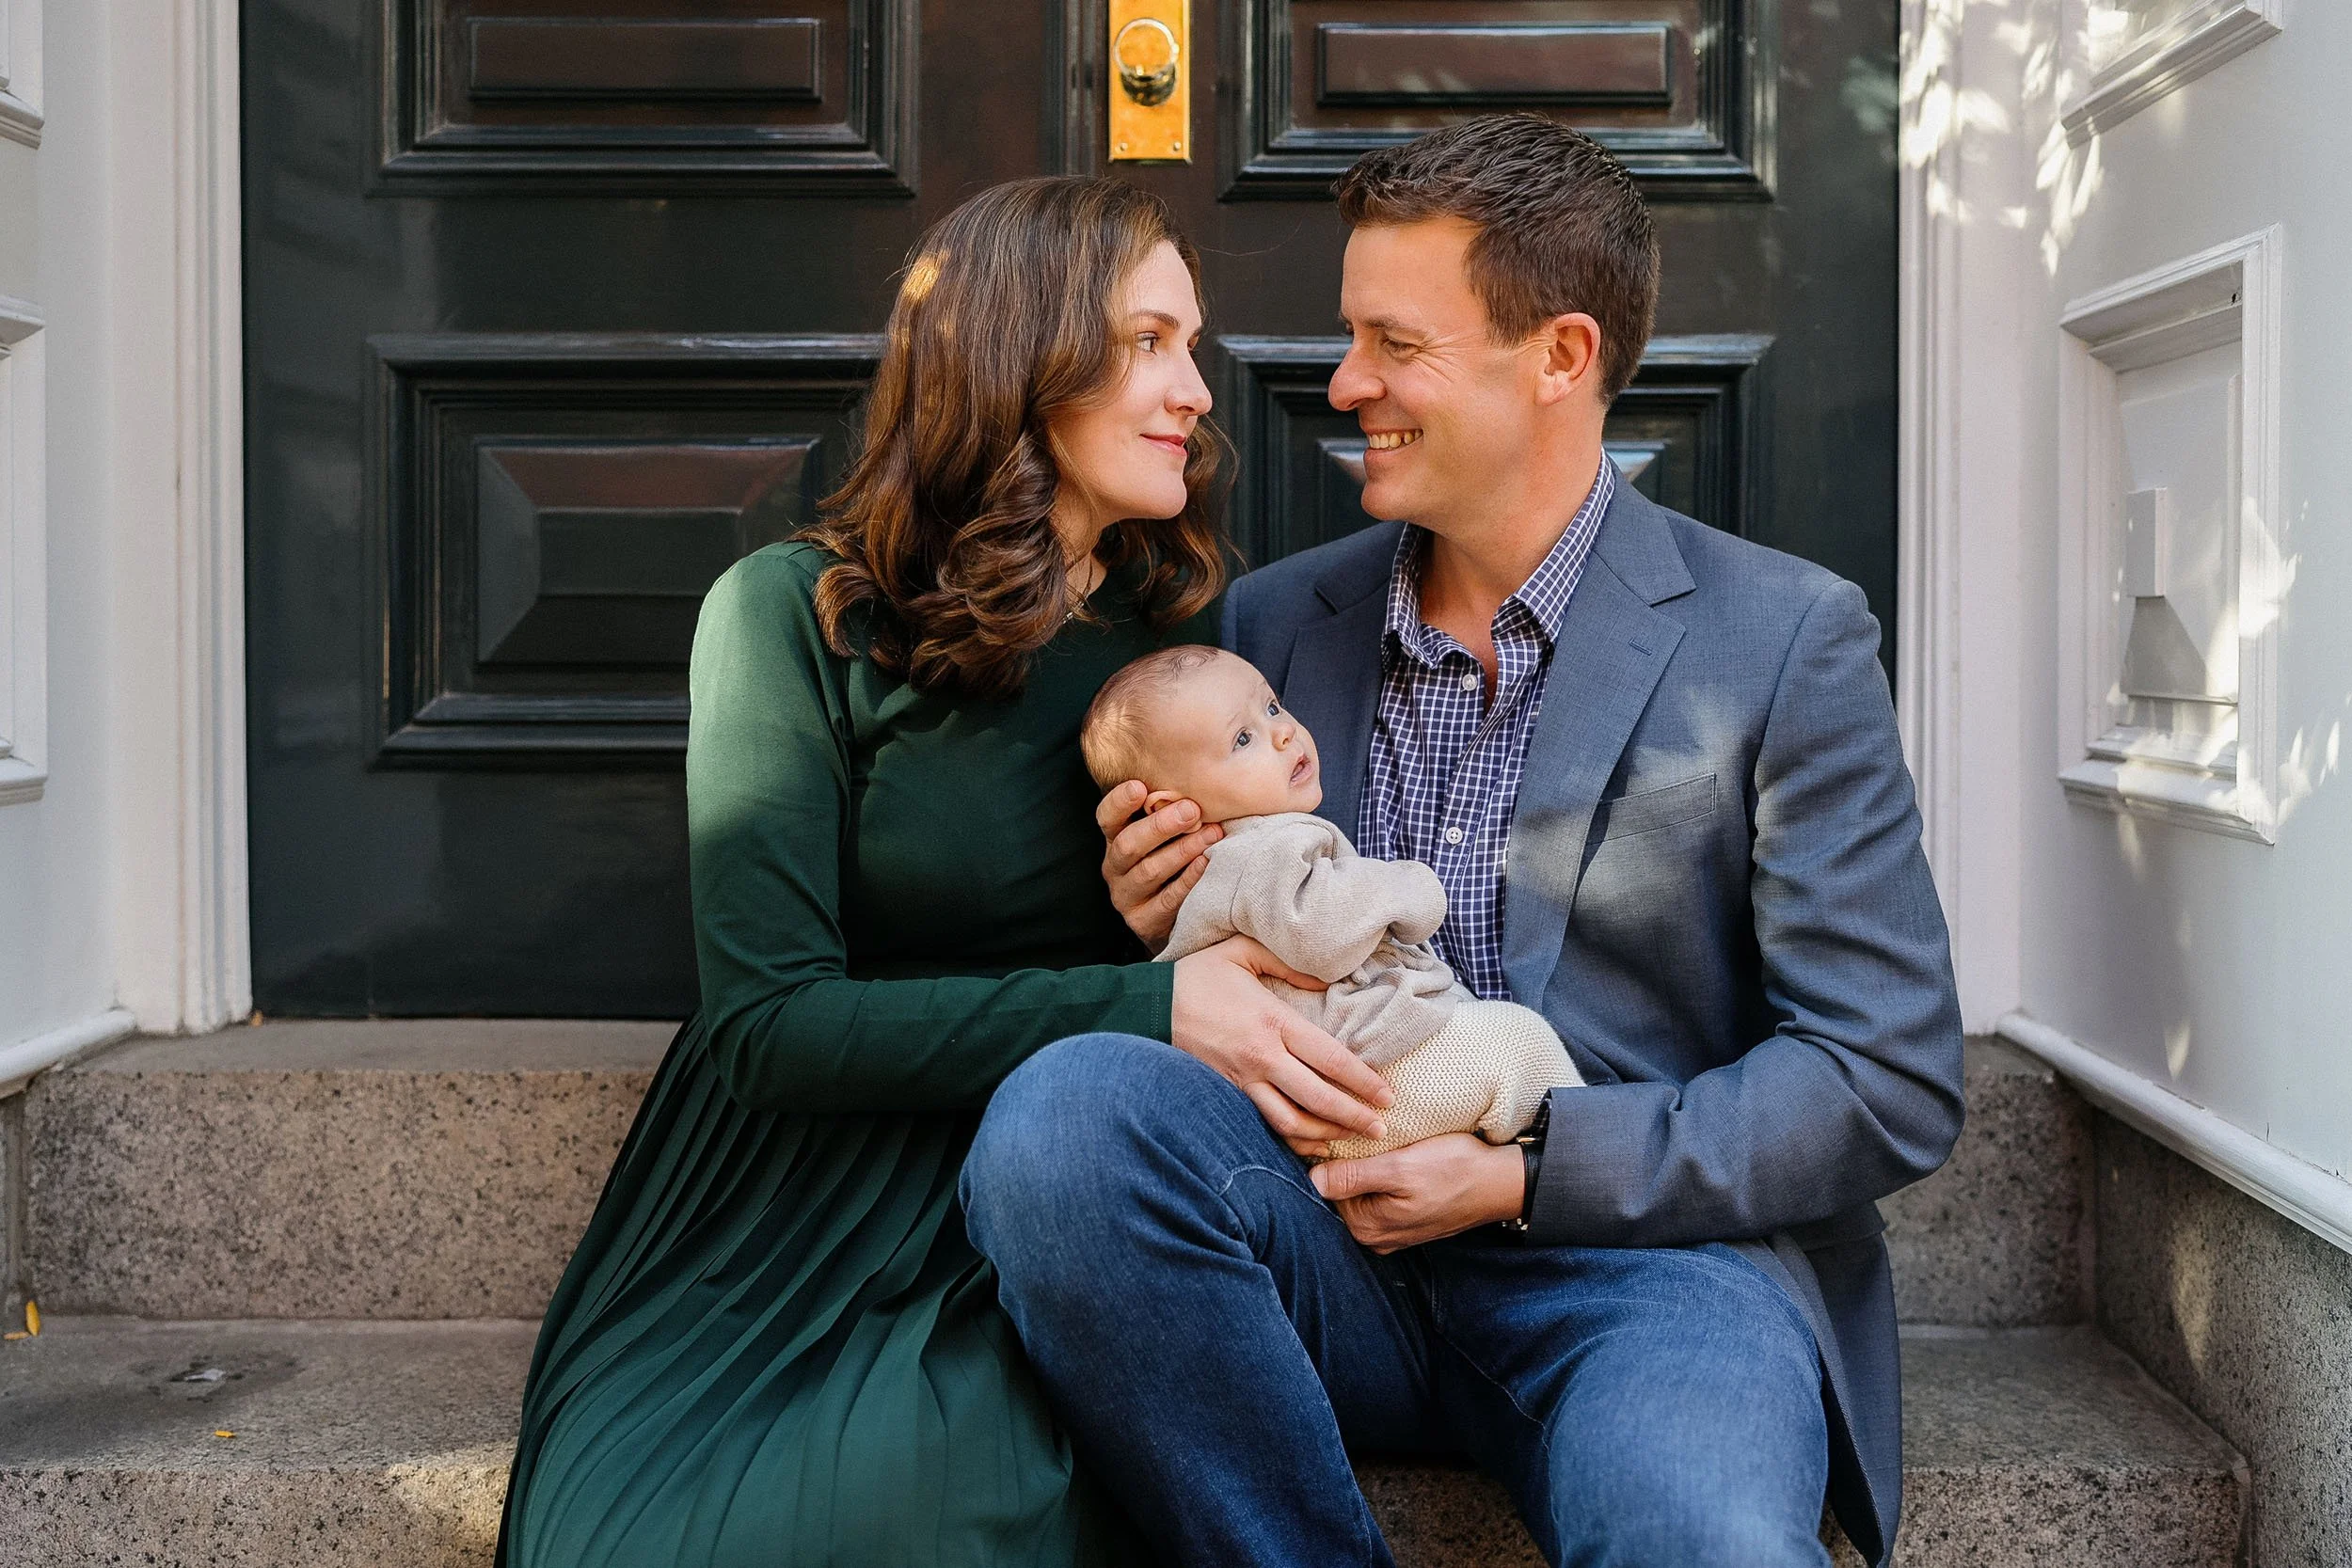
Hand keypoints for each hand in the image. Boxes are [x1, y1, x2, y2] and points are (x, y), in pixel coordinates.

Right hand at [1098, 780, 1221, 950]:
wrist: (1176, 916)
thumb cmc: (1175, 859)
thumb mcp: (1167, 833)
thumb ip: (1171, 809)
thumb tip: (1200, 770)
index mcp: (1116, 839)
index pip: (1107, 817)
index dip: (1119, 802)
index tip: (1139, 786)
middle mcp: (1115, 867)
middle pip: (1128, 844)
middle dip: (1160, 826)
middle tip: (1191, 809)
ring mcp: (1126, 896)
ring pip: (1148, 871)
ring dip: (1181, 850)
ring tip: (1211, 834)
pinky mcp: (1143, 922)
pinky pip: (1166, 901)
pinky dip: (1187, 880)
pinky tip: (1206, 863)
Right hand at [1171, 935, 1393, 1142]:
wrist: (1145, 1008)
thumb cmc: (1196, 977)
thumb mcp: (1242, 952)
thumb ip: (1288, 962)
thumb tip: (1327, 979)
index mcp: (1273, 1021)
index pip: (1330, 1059)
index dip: (1363, 1081)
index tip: (1387, 1096)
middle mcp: (1262, 1057)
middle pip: (1318, 1098)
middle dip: (1354, 1117)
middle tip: (1382, 1130)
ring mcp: (1242, 1081)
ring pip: (1292, 1121)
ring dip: (1325, 1134)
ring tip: (1350, 1139)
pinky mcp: (1226, 1094)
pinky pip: (1263, 1125)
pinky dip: (1289, 1140)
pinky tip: (1309, 1145)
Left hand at [1309, 1134, 1525, 1252]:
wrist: (1500, 1183)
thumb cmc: (1455, 1170)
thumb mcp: (1401, 1169)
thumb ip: (1354, 1177)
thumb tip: (1312, 1181)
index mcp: (1367, 1226)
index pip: (1323, 1189)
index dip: (1324, 1156)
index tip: (1332, 1128)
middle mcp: (1374, 1236)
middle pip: (1339, 1192)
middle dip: (1341, 1162)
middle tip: (1352, 1127)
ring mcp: (1390, 1229)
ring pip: (1358, 1192)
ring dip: (1360, 1166)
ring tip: (1372, 1138)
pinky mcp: (1404, 1218)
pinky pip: (1377, 1195)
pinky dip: (1378, 1175)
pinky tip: (1388, 1154)